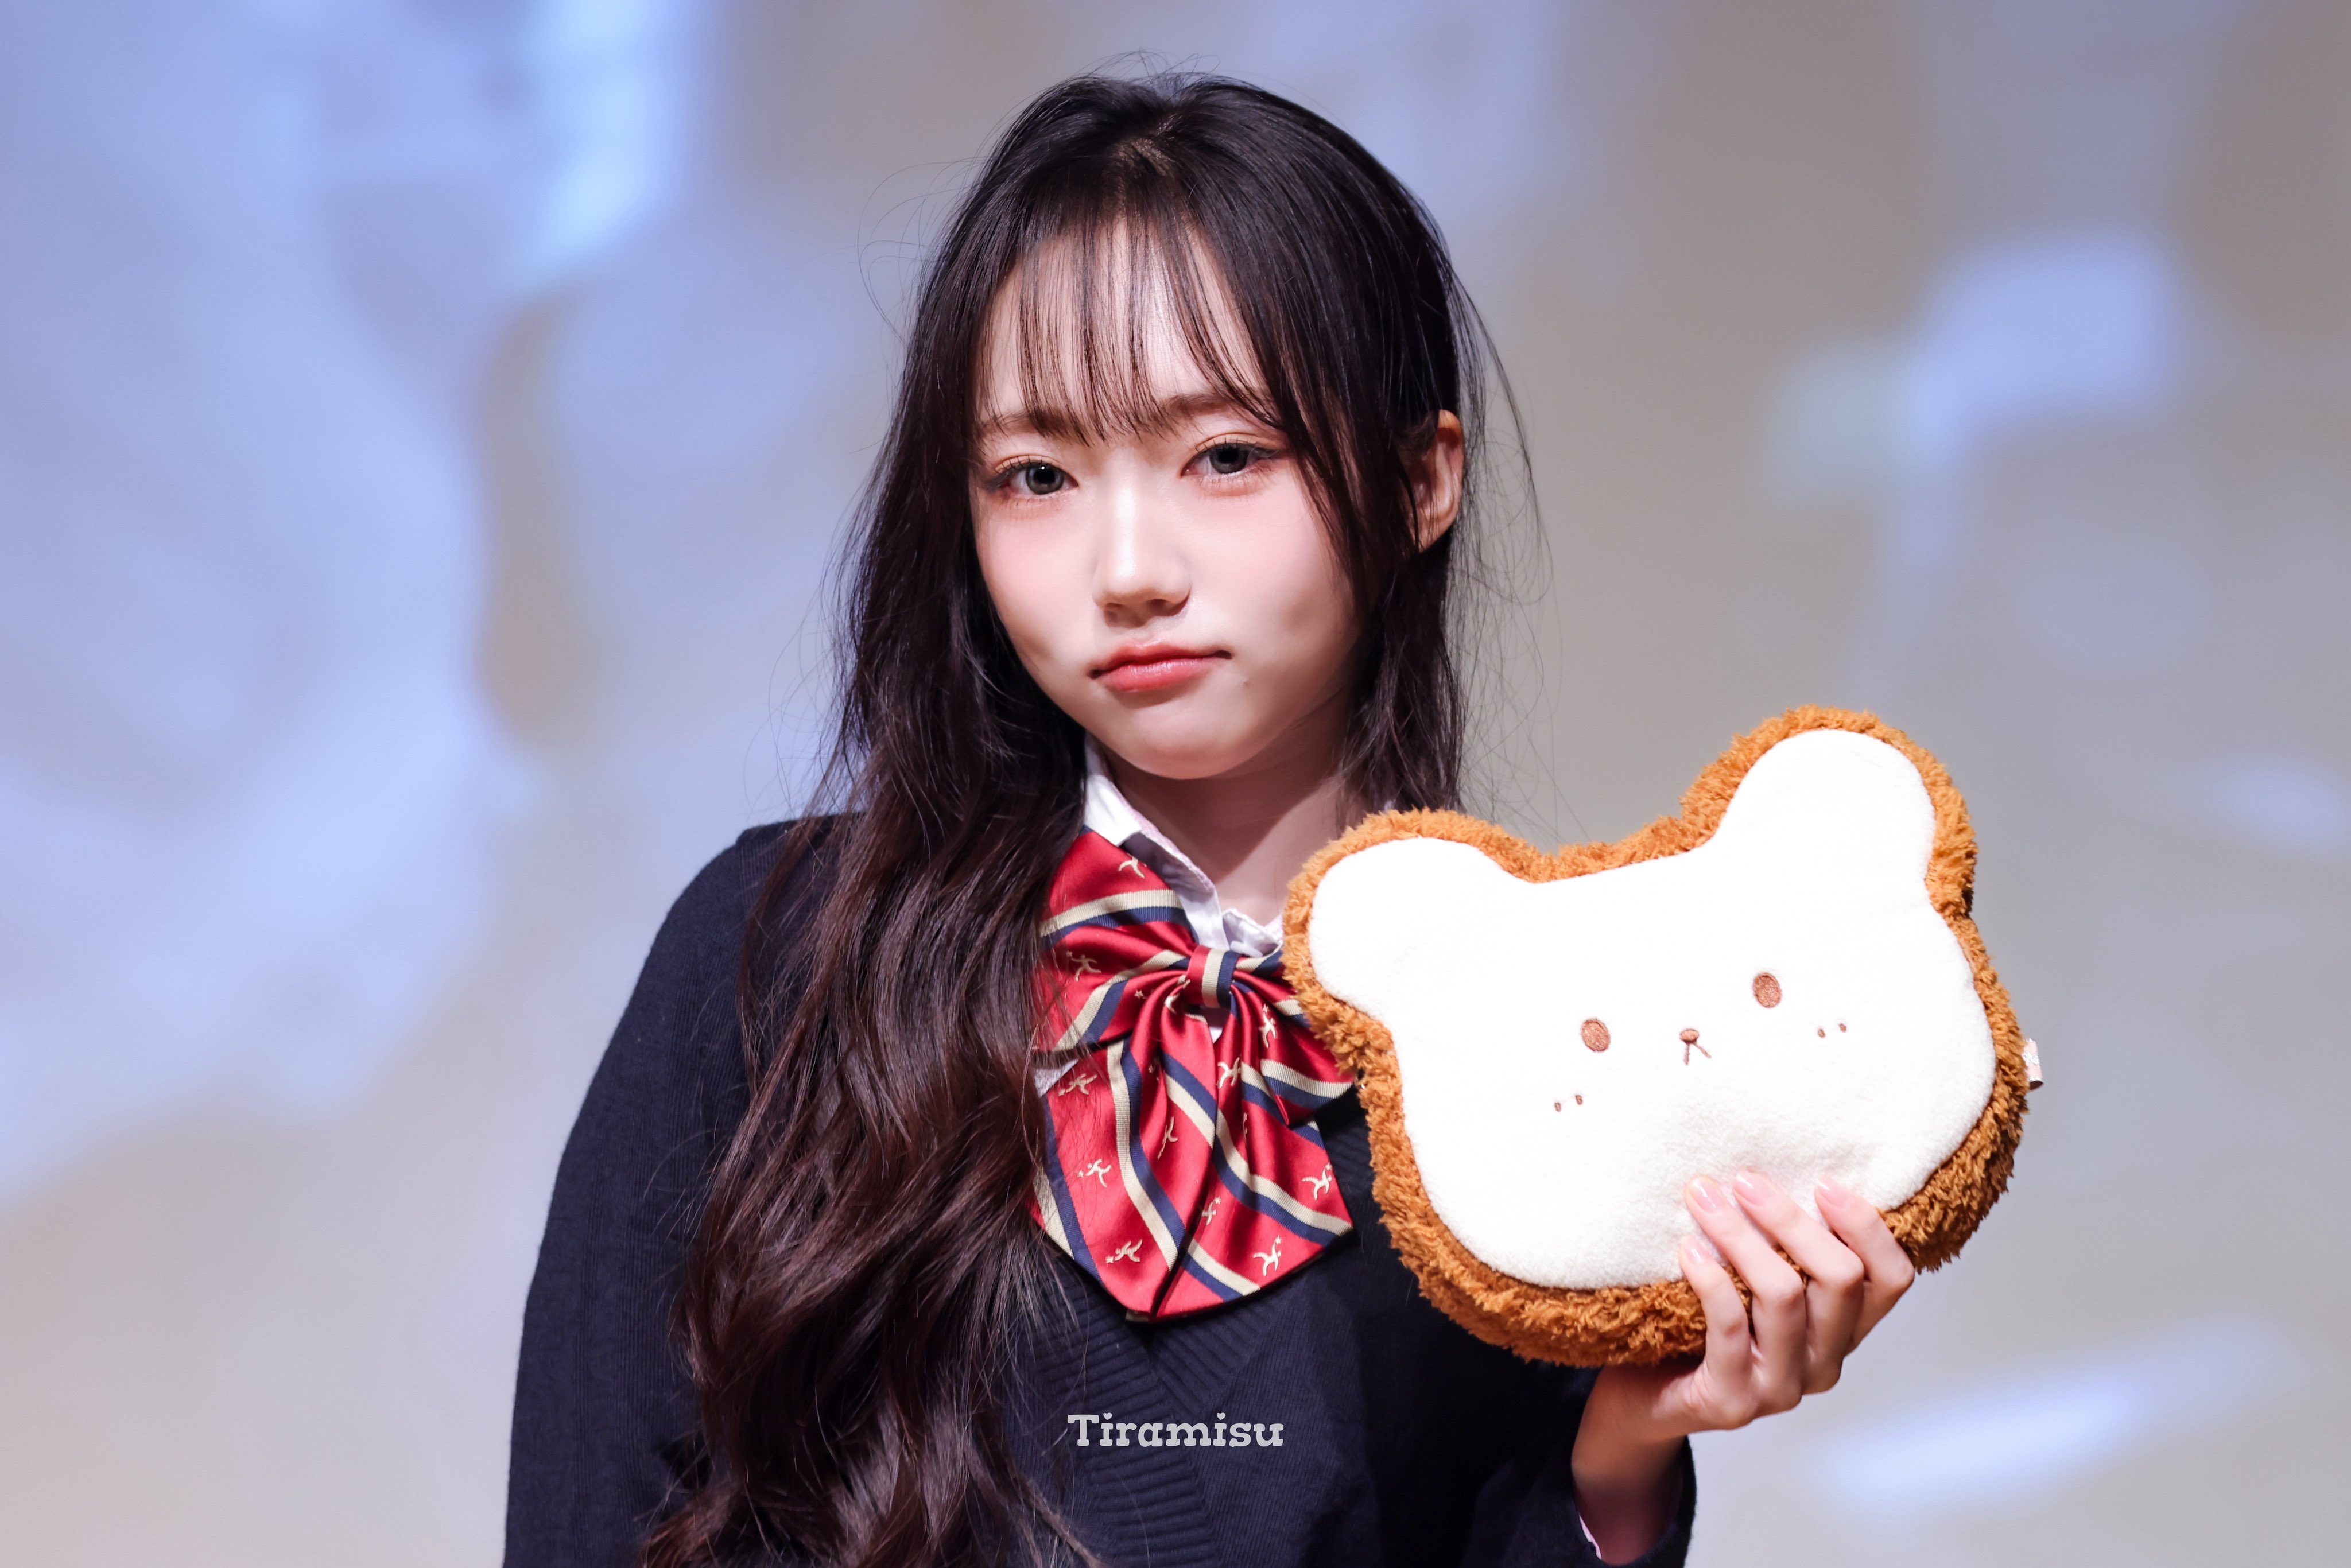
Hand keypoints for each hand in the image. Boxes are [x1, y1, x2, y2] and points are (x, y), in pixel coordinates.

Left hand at [1568, 1172, 1915, 1561]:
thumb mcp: (1752, 1282)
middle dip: (1792, 1219)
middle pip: (1839, 1279)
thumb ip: (1778, 1246)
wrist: (1644, 1400)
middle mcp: (1823, 1362)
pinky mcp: (1734, 1402)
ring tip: (1703, 1197)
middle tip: (1745, 1179)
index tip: (1823, 1181)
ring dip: (1742, 1236)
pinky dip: (1711, 1278)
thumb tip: (1767, 1167)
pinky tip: (1688, 1248)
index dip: (1868, 1227)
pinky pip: (1731, 1326)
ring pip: (1785, 1296)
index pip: (1890, 1279)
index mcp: (1842, 1331)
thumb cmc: (1698, 1326)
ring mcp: (1782, 1388)